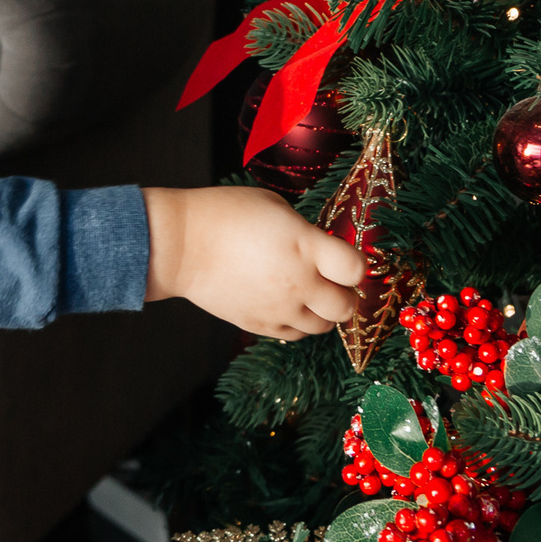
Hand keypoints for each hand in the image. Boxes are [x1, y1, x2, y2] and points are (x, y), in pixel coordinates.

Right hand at [141, 186, 366, 340]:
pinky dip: (298, 323)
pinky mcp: (258, 324)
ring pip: (322, 327)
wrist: (182, 244)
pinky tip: (288, 305)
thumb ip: (305, 231)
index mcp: (305, 245)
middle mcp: (298, 281)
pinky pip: (293, 334)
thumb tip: (321, 248)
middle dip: (347, 297)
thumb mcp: (275, 206)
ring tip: (311, 296)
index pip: (355, 269)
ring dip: (323, 313)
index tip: (350, 261)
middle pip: (345, 307)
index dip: (358, 267)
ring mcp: (279, 307)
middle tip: (337, 285)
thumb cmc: (226, 213)